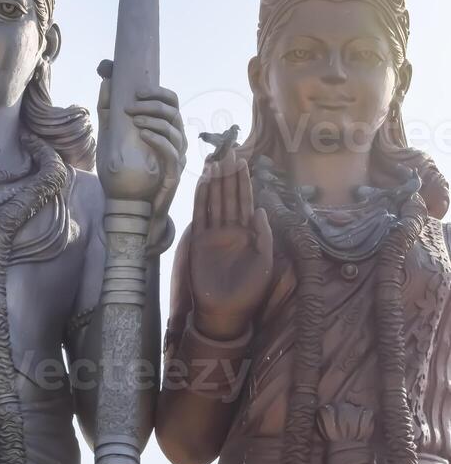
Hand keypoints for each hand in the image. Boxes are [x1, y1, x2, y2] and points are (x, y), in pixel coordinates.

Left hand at [97, 66, 185, 249]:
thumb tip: (106, 81)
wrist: (130, 208)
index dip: (159, 93)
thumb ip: (109, 110)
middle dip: (153, 105)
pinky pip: (171, 153)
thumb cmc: (123, 172)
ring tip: (134, 118)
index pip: (172, 103)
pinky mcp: (173, 175)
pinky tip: (142, 133)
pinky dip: (158, 140)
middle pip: (175, 114)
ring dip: (155, 120)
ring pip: (175, 132)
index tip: (138, 90)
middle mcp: (176, 142)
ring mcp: (177, 159)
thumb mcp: (111, 136)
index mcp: (165, 130)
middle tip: (131, 106)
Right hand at [189, 150, 272, 339]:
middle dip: (229, 176)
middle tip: (228, 153)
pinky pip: (200, 216)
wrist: (226, 310)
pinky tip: (202, 183)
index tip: (243, 162)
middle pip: (229, 197)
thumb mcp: (264, 262)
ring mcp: (214, 234)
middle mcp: (230, 230)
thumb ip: (263, 235)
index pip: (245, 201)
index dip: (244, 182)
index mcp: (248, 233)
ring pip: (214, 202)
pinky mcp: (199, 241)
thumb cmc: (249, 289)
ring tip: (215, 162)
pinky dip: (200, 199)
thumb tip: (260, 209)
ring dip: (214, 183)